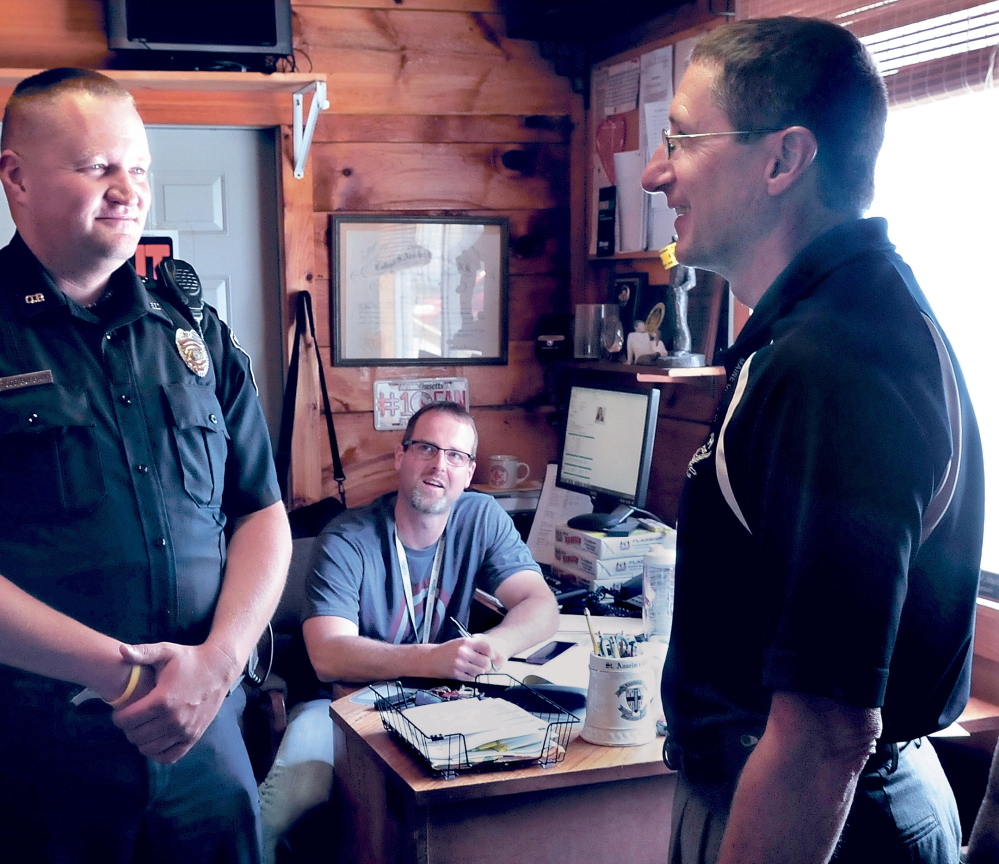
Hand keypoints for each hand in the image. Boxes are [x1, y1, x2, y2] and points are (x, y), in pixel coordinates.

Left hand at [110, 641, 238, 763]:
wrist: (219, 669)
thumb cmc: (190, 659)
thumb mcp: (166, 652)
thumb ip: (142, 653)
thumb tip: (121, 650)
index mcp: (162, 700)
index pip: (126, 721)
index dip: (118, 716)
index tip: (121, 710)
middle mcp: (173, 719)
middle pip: (135, 736)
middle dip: (128, 728)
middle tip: (132, 717)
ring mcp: (184, 731)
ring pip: (149, 748)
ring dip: (141, 740)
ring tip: (143, 726)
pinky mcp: (193, 737)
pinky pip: (168, 756)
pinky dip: (157, 752)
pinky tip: (156, 739)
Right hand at [433, 636, 503, 680]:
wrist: (432, 659)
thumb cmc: (449, 650)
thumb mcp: (461, 642)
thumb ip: (475, 646)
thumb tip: (492, 654)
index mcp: (466, 642)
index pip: (487, 648)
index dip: (491, 653)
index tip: (490, 656)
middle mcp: (463, 652)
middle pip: (486, 662)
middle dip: (486, 665)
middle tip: (483, 665)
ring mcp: (460, 664)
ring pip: (480, 672)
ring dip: (479, 672)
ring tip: (473, 668)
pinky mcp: (457, 674)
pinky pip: (472, 679)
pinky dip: (473, 677)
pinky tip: (468, 672)